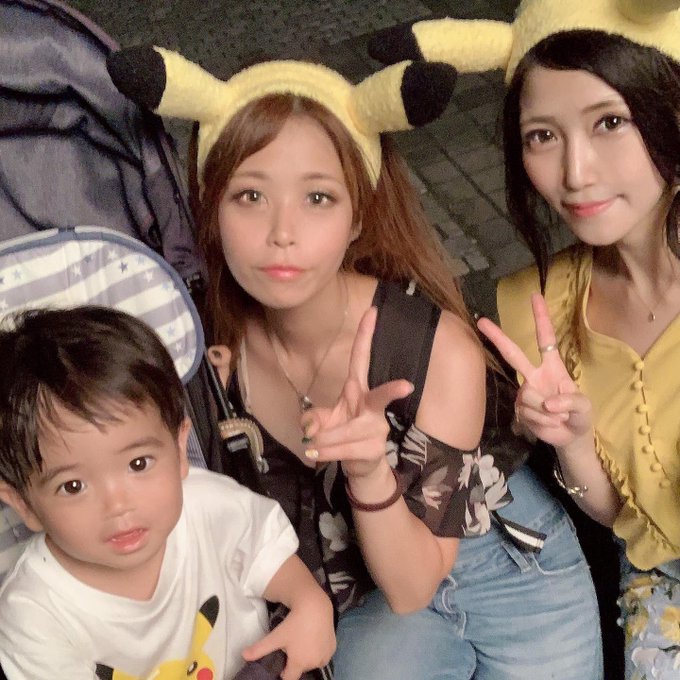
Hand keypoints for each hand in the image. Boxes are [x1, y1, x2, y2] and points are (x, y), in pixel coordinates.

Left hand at [241, 595, 335, 679]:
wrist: (316, 606)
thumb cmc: (294, 623)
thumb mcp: (276, 636)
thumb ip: (260, 648)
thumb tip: (243, 656)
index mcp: (299, 664)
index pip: (289, 679)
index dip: (284, 673)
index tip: (282, 664)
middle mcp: (314, 664)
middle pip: (301, 669)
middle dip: (296, 662)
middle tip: (292, 646)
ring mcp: (325, 656)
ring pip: (313, 662)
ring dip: (307, 657)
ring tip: (303, 640)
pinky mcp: (333, 648)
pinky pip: (323, 655)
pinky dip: (318, 651)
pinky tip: (313, 638)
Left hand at [301, 307, 412, 479]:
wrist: (360, 465)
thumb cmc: (342, 433)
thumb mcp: (324, 421)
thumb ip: (313, 419)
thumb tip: (310, 429)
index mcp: (358, 390)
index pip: (361, 359)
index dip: (366, 335)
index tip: (372, 311)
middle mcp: (371, 407)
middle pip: (381, 396)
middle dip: (392, 391)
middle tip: (407, 386)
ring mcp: (376, 429)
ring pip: (345, 432)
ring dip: (324, 441)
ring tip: (312, 447)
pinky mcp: (374, 449)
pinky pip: (343, 449)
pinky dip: (325, 453)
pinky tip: (316, 455)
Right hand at [477, 293, 591, 447]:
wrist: (571, 438)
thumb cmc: (581, 415)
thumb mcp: (585, 407)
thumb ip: (571, 402)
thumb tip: (548, 404)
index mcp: (552, 367)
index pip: (545, 339)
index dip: (541, 318)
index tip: (535, 296)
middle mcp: (534, 375)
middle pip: (513, 354)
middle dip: (497, 337)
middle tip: (481, 321)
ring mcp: (526, 393)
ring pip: (529, 396)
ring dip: (548, 412)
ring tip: (559, 417)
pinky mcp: (520, 410)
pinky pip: (528, 413)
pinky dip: (544, 422)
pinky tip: (550, 424)